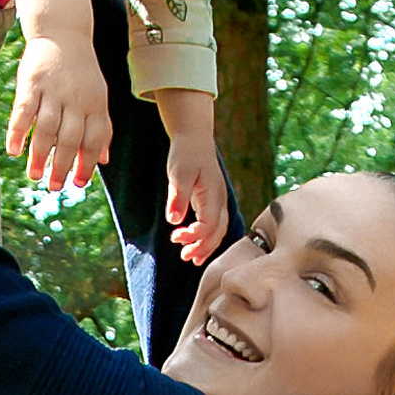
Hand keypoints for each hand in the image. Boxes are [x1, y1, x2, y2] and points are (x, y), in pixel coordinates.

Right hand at [7, 30, 112, 191]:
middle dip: (62, 166)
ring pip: (46, 128)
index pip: (94, 139)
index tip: (77, 184)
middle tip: (54, 186)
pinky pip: (23, 111)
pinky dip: (17, 132)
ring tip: (34, 176)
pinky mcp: (31, 82)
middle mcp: (76, 99)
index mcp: (96, 104)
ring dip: (40, 155)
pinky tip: (13, 151)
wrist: (63, 33)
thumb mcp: (98, 97)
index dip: (87, 163)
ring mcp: (53, 90)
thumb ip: (100, 128)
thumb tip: (103, 161)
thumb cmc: (81, 73)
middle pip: (70, 138)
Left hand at [162, 110, 230, 264]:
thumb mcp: (179, 173)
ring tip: (189, 257)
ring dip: (205, 246)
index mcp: (213, 194)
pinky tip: (194, 245)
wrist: (194, 137)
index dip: (194, 235)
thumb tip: (174, 221)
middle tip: (185, 256)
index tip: (176, 236)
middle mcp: (220, 200)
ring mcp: (218, 201)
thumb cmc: (186, 153)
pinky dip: (206, 238)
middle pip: (217, 231)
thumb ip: (178, 196)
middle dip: (203, 247)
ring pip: (218, 230)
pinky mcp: (212, 201)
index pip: (209, 224)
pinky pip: (214, 225)